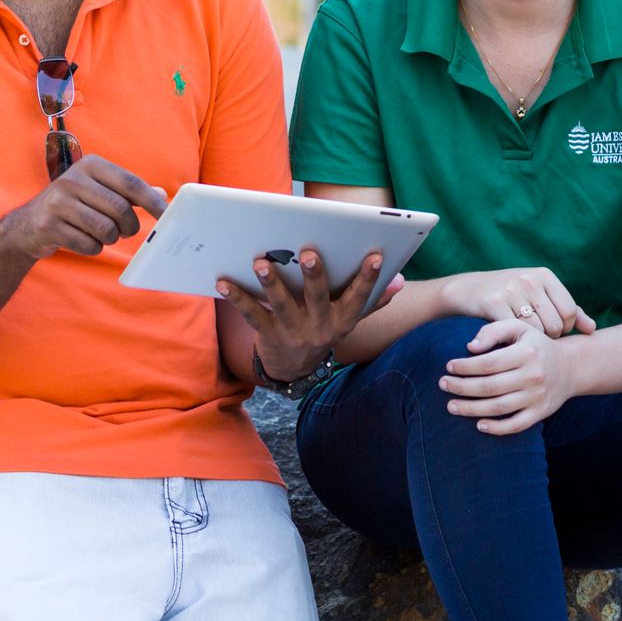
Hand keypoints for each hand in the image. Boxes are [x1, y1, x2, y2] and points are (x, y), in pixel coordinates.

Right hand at [4, 153, 166, 259]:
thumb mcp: (98, 190)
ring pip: (106, 229)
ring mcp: (58, 202)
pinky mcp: (49, 225)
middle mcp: (73, 179)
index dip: (152, 202)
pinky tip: (81, 240)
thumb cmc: (72, 206)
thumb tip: (161, 195)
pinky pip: (88, 245)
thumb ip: (128, 191)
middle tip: (126, 231)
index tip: (166, 217)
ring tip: (101, 234)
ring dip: (109, 239)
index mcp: (90, 165)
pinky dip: (92, 248)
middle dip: (129, 227)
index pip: (130, 183)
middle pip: (120, 209)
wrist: (28, 225)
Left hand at [217, 248, 384, 382]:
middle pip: (318, 299)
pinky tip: (223, 281)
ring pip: (282, 305)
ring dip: (272, 283)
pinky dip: (237, 297)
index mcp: (342, 320)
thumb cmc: (322, 328)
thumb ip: (372, 299)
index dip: (368, 279)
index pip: (359, 299)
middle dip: (315, 275)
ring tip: (261, 262)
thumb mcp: (348, 317)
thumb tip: (398, 280)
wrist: (293, 368)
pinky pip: (252, 314)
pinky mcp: (268, 334)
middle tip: (308, 252)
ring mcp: (293, 332)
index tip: (375, 256)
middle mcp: (319, 327)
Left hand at [438, 318, 576, 434]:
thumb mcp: (518, 328)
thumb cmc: (535, 344)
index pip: (489, 363)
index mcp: (526, 353)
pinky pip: (517, 425)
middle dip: (462, 387)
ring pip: (499, 407)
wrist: (570, 367)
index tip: (448, 366)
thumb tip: (469, 347)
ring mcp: (537, 397)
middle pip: (490, 386)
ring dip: (472, 409)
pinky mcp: (541, 413)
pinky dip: (497, 428)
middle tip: (442, 384)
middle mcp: (533, 376)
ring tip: (451, 406)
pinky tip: (478, 425)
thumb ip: (493, 331)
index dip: (465, 366)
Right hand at [439, 266, 595, 338]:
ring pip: (538, 331)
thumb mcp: (538, 295)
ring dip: (532, 341)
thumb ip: (567, 311)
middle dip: (548, 336)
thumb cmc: (508, 295)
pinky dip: (514, 341)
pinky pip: (517, 333)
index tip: (550, 330)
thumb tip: (592, 329)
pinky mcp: (494, 303)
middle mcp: (530, 279)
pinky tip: (508, 339)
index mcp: (544, 275)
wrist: (466, 290)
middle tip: (534, 337)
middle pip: (556, 324)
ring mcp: (511, 290)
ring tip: (522, 337)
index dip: (564, 327)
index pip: (570, 311)